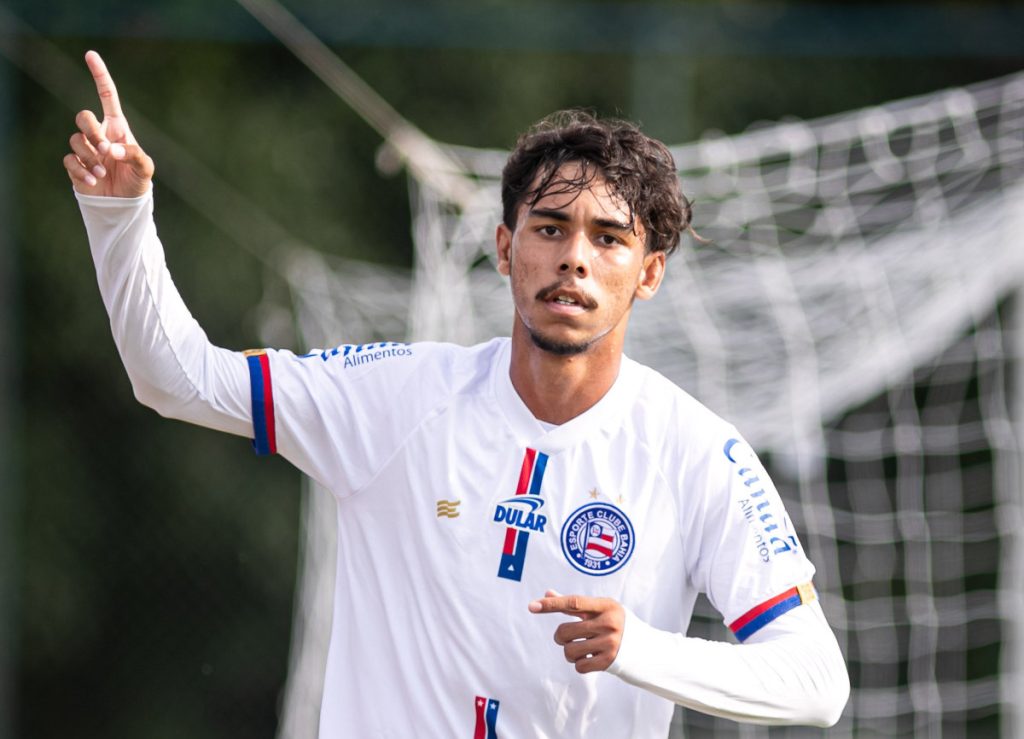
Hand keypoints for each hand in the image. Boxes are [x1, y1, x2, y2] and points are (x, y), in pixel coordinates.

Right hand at [64, 50, 153, 196]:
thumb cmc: (137, 180)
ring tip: (103, 174)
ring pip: (75, 140)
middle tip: (104, 150)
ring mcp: (86, 149)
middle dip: (91, 131)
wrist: (125, 204)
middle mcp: (99, 135)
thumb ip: (133, 154)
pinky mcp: (76, 166)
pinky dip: (81, 171)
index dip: (99, 75)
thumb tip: (110, 149)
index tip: (90, 55)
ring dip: (89, 156)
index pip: (106, 96)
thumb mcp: (145, 167)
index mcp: (117, 127)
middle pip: (83, 117)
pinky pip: (69, 161)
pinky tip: (93, 181)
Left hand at [529, 589, 624, 672]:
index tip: (532, 606)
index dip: (551, 604)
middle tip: (566, 637)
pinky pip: (579, 666)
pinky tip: (589, 658)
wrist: (645, 648)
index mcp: (606, 606)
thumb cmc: (615, 623)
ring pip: (569, 651)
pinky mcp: (609, 662)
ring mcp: (610, 643)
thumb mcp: (599, 609)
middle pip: (565, 631)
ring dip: (569, 652)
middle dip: (560, 636)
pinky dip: (579, 663)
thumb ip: (573, 604)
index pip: (573, 603)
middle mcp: (609, 623)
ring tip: (580, 648)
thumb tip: (547, 593)